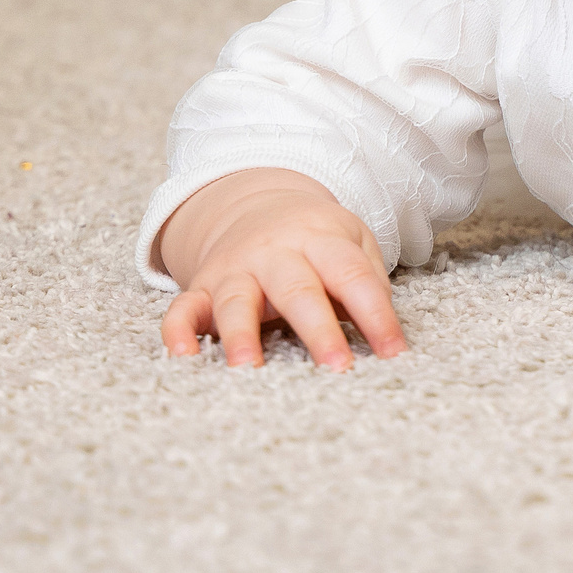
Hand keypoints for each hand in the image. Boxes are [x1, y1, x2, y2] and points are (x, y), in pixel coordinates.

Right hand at [156, 168, 405, 370]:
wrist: (256, 203)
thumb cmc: (316, 238)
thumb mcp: (351, 242)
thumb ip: (368, 281)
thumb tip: (386, 329)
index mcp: (321, 239)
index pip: (352, 276)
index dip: (377, 315)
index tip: (395, 353)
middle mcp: (275, 253)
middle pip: (298, 290)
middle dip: (319, 331)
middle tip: (338, 369)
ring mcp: (234, 269)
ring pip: (236, 301)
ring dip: (241, 334)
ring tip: (248, 369)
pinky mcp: (201, 287)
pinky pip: (182, 309)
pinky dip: (177, 332)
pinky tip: (182, 358)